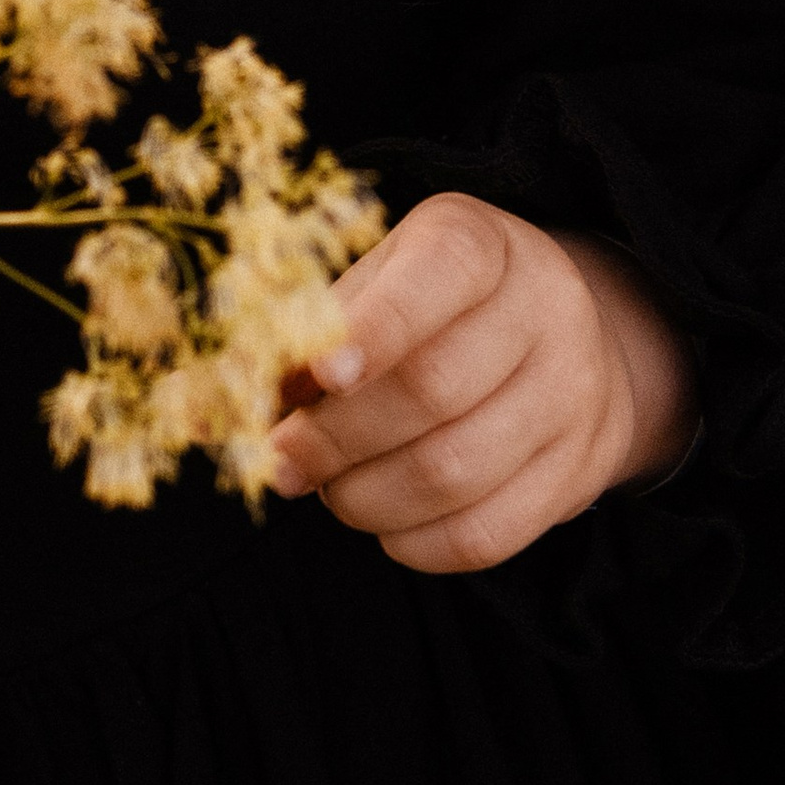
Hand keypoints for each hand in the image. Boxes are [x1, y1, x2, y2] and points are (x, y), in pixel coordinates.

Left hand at [264, 195, 695, 572]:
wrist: (564, 342)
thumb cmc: (434, 308)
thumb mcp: (375, 283)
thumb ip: (300, 333)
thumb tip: (208, 405)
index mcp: (481, 242)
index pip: (440, 272)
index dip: (375, 328)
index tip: (317, 377)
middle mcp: (542, 307)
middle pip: (435, 388)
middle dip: (338, 437)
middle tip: (283, 458)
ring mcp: (570, 394)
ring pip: (457, 471)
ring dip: (366, 497)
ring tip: (329, 488)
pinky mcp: (576, 474)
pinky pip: (487, 534)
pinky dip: (415, 543)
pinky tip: (382, 522)